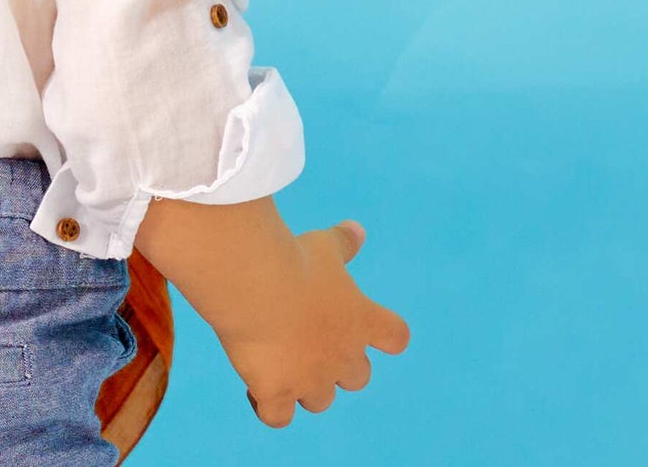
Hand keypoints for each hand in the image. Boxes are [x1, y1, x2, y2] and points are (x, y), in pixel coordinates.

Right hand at [217, 220, 409, 428]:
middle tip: (304, 334)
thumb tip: (358, 229)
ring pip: (319, 400)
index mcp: (362, 319)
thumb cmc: (292, 258)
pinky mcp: (276, 392)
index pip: (395, 336)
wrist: (255, 283)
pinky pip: (277, 417)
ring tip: (274, 357)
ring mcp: (310, 379)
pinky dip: (267, 405)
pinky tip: (252, 383)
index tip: (356, 318)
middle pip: (356, 377)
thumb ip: (343, 243)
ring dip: (303, 385)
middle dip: (336, 363)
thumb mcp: (322, 246)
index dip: (382, 332)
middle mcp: (343, 356)